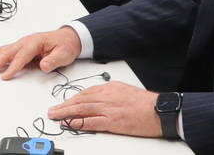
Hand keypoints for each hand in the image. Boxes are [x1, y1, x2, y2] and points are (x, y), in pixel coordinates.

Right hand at [0, 26, 82, 79]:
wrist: (68, 38)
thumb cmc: (65, 45)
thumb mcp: (64, 54)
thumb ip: (53, 60)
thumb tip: (43, 65)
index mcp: (34, 43)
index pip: (21, 57)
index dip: (12, 67)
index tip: (5, 77)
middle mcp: (24, 42)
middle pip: (6, 53)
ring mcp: (21, 43)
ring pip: (1, 51)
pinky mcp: (19, 47)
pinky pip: (3, 51)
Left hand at [46, 81, 161, 136]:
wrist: (160, 111)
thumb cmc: (145, 102)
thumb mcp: (125, 90)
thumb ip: (110, 92)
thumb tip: (97, 97)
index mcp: (109, 87)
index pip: (85, 93)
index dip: (71, 99)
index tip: (63, 103)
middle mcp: (106, 96)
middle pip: (80, 101)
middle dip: (64, 106)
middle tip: (53, 110)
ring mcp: (109, 109)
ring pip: (82, 110)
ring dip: (67, 114)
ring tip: (56, 117)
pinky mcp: (113, 122)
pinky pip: (92, 122)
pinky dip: (79, 123)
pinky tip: (70, 125)